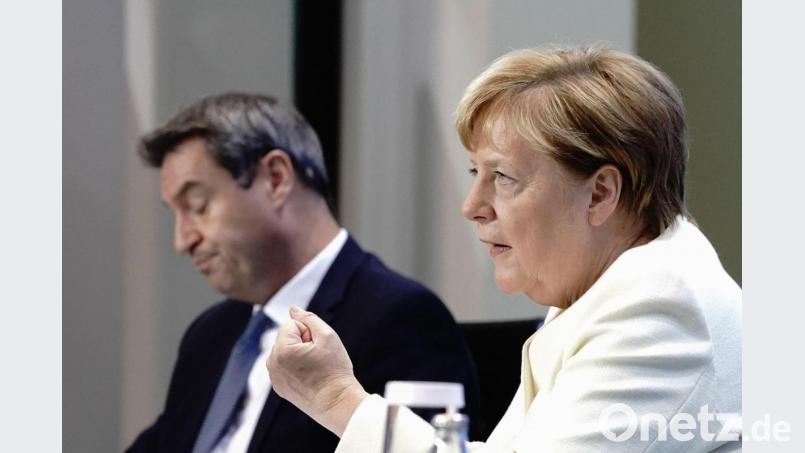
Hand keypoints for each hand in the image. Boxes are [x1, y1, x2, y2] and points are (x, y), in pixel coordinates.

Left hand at [267, 306, 367, 436]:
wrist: (337, 403)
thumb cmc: (334, 369)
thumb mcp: (328, 336)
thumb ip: (309, 318)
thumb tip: (293, 309)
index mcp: (281, 350)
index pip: (292, 324)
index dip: (309, 332)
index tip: (318, 348)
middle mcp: (272, 363)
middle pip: (287, 337)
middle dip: (302, 342)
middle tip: (318, 359)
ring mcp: (274, 377)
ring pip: (286, 351)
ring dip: (299, 354)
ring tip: (314, 368)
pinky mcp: (278, 387)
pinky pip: (285, 366)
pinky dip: (296, 367)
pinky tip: (309, 377)